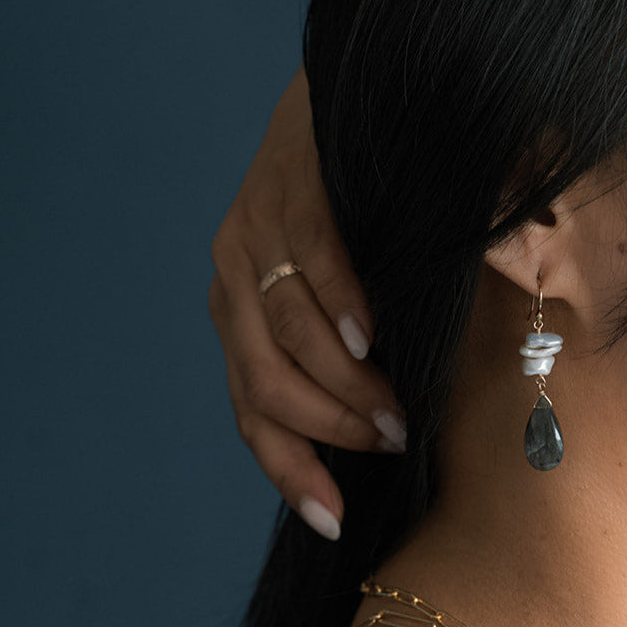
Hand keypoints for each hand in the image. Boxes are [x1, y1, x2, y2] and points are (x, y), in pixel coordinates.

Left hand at [208, 65, 405, 541]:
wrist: (350, 105)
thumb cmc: (357, 221)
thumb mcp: (340, 303)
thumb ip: (346, 359)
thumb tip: (390, 434)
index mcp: (238, 321)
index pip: (250, 416)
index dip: (290, 474)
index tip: (332, 520)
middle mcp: (231, 284)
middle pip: (265, 386)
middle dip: (330, 427)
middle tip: (391, 441)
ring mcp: (252, 236)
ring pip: (289, 334)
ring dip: (345, 384)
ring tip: (396, 409)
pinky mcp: (287, 190)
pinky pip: (312, 261)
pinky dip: (342, 307)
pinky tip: (374, 339)